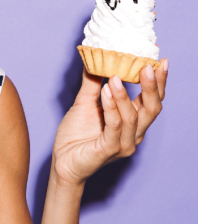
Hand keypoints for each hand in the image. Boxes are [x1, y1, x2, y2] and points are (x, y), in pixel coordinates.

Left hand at [51, 60, 168, 186]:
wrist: (62, 162)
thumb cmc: (75, 137)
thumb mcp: (84, 105)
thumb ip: (92, 85)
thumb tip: (96, 61)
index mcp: (133, 123)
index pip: (152, 101)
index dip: (159, 82)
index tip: (160, 61)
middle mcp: (134, 134)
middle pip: (152, 108)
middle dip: (152, 86)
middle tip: (147, 66)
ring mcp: (123, 144)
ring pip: (133, 116)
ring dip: (125, 95)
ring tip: (116, 76)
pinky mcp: (109, 149)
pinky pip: (115, 125)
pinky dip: (111, 106)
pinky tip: (106, 91)